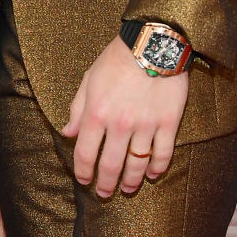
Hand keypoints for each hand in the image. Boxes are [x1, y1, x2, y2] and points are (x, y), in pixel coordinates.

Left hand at [61, 36, 188, 198]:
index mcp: (96, 113)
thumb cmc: (116, 59)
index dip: (83, 171)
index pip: (85, 153)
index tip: (84, 180)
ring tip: (128, 188)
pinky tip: (153, 175)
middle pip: (110, 165)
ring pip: (137, 164)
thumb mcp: (89, 80)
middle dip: (106, 184)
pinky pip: (163, 154)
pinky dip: (158, 168)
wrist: (152, 42)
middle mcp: (120, 124)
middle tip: (105, 194)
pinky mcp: (168, 122)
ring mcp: (146, 125)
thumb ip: (77, 109)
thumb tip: (67, 132)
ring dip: (131, 181)